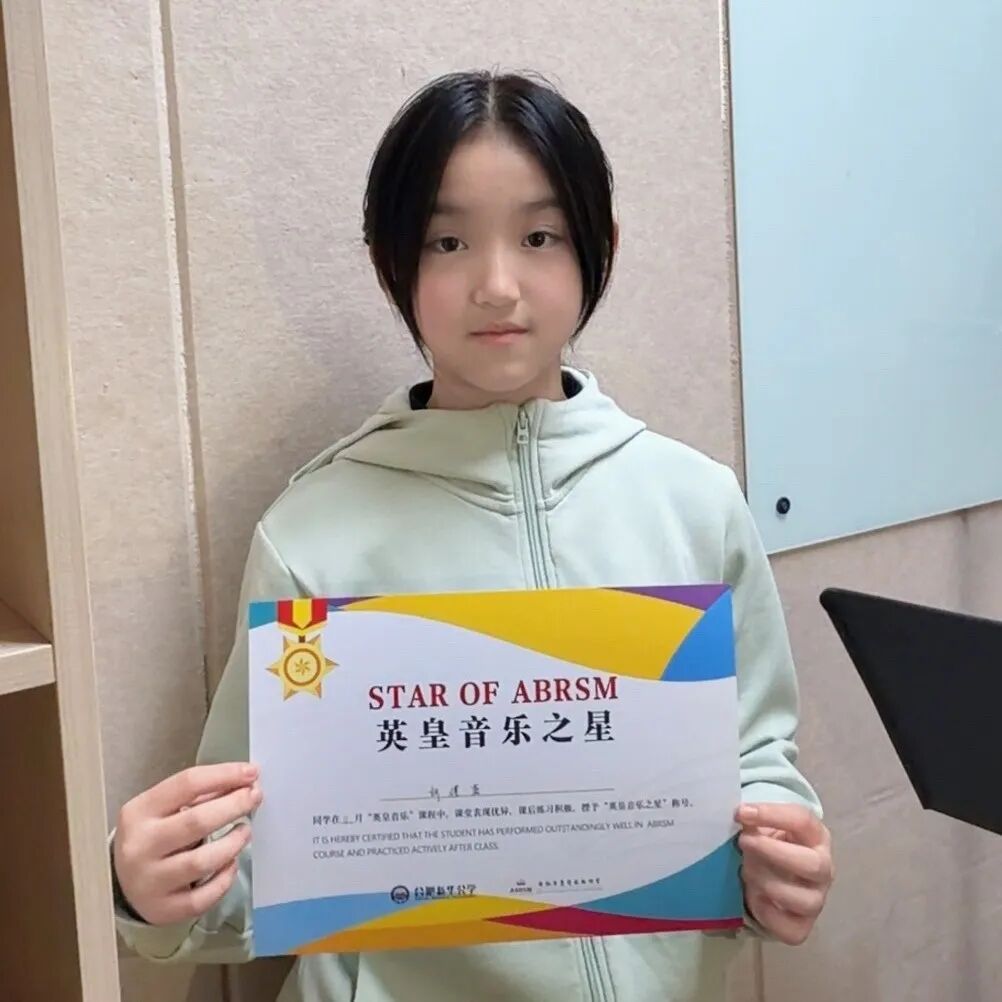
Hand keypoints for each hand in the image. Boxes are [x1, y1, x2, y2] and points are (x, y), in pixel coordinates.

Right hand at [113, 763, 262, 925]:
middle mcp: (140, 846)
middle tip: (254, 798)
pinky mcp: (162, 909)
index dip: (224, 775)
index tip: (251, 772)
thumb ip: (199, 794)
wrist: (122, 881)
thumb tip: (244, 781)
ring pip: (201, 862)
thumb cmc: (153, 835)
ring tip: (245, 831)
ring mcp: (149, 881)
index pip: (187, 784)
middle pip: (196, 821)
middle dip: (234, 806)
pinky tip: (231, 864)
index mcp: (139, 812)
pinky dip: (224, 879)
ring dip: (232, 843)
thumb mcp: (163, 808)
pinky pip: (202, 897)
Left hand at [735, 802, 832, 945]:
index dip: (771, 814)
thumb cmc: (770, 844)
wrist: (772, 877)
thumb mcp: (765, 827)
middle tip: (744, 842)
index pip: (803, 821)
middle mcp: (824, 869)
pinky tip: (753, 895)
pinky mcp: (802, 927)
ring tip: (746, 870)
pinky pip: (789, 928)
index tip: (741, 813)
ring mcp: (816, 900)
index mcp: (816, 837)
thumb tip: (740, 816)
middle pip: (812, 864)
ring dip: (767, 882)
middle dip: (772, 851)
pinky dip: (766, 912)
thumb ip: (755, 821)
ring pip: (803, 900)